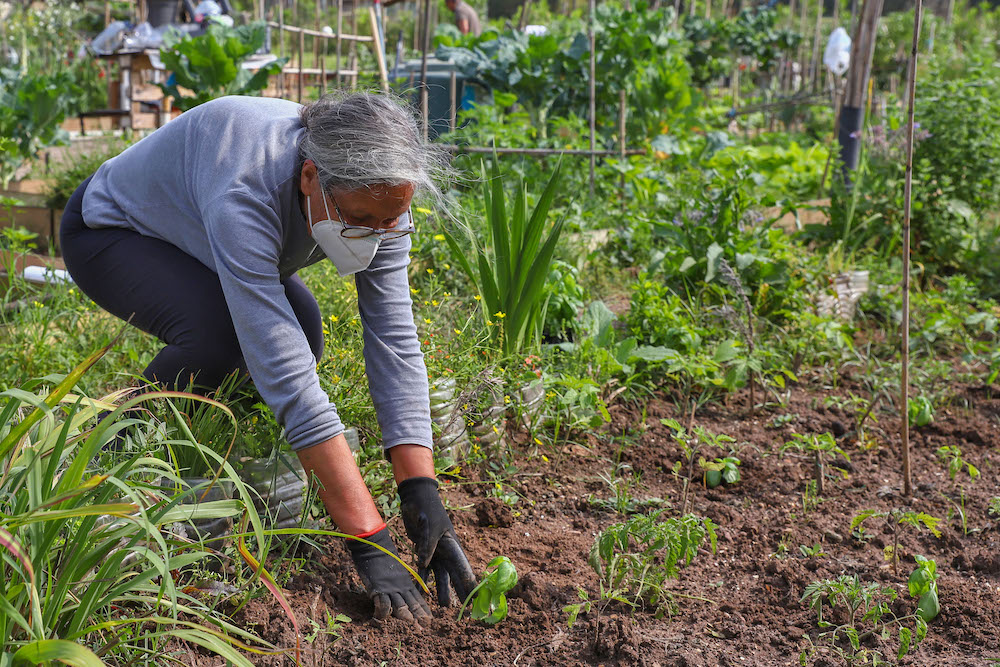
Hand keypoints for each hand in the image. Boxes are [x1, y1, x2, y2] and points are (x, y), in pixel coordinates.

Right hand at [345, 525, 430, 624]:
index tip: (429, 620)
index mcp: (406, 583)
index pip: (418, 600)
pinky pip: (382, 605)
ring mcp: (390, 588)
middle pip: (412, 604)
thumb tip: (401, 594)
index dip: (423, 610)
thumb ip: (399, 583)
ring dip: (405, 616)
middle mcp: (400, 587)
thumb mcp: (396, 572)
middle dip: (418, 617)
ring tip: (411, 625)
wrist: (374, 545)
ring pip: (400, 606)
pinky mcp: (378, 588)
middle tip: (425, 627)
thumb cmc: (383, 557)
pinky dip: (382, 614)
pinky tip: (380, 619)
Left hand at [398, 476, 477, 606]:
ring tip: (442, 606)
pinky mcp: (424, 549)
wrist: (416, 497)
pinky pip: (424, 568)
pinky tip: (421, 591)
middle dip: (458, 591)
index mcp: (452, 546)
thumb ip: (427, 546)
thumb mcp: (429, 527)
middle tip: (463, 609)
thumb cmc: (427, 509)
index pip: (464, 569)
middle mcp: (446, 551)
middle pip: (454, 575)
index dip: (471, 585)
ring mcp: (436, 551)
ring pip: (440, 574)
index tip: (477, 599)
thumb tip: (424, 564)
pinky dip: (423, 579)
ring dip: (440, 589)